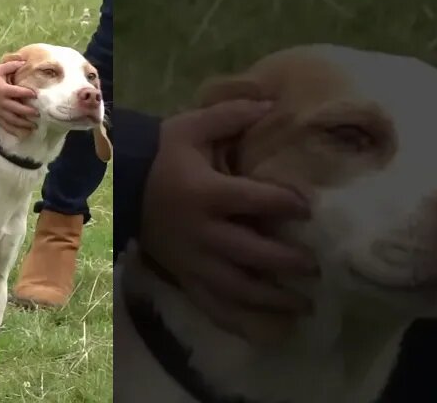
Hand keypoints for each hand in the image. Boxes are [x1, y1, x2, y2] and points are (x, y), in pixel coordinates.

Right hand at [0, 60, 38, 135]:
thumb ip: (12, 66)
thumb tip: (24, 61)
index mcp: (4, 90)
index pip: (19, 93)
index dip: (28, 94)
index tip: (36, 95)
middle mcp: (2, 102)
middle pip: (18, 109)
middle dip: (29, 112)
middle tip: (38, 114)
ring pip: (13, 120)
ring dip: (24, 124)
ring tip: (34, 126)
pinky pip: (6, 125)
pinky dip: (14, 131)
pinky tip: (22, 134)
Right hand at [139, 99, 316, 343]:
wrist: (122, 186)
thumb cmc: (164, 156)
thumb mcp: (191, 127)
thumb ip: (230, 115)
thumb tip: (271, 104)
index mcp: (206, 192)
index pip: (255, 201)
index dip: (287, 204)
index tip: (308, 208)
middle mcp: (201, 232)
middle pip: (252, 252)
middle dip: (287, 261)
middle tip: (315, 266)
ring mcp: (192, 260)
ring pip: (237, 288)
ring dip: (273, 299)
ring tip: (304, 303)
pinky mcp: (184, 277)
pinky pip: (214, 307)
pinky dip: (243, 323)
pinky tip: (270, 331)